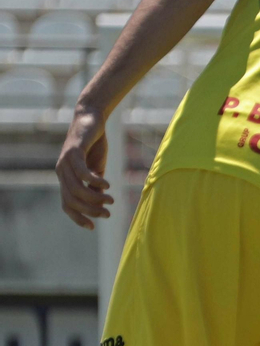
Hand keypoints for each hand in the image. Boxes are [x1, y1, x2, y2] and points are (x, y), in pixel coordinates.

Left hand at [57, 106, 113, 229]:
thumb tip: (98, 200)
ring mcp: (65, 162)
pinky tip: (107, 185)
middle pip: (72, 200)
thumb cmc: (94, 144)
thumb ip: (95, 184)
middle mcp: (62, 172)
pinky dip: (94, 181)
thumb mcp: (97, 168)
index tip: (93, 226)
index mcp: (66, 178)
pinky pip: (81, 173)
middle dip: (90, 210)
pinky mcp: (73, 152)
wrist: (91, 119)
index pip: (67, 204)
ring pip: (76, 189)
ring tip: (110, 199)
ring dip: (94, 198)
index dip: (78, 217)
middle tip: (107, 213)